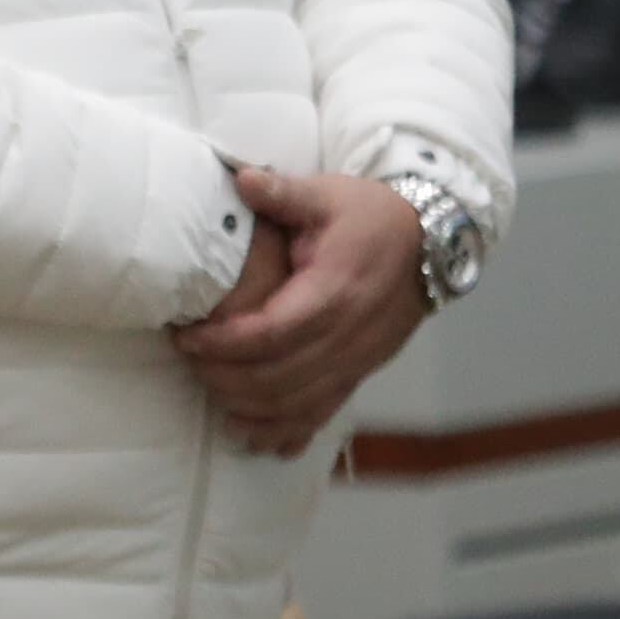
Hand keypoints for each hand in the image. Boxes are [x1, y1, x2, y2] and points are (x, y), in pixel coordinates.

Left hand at [176, 169, 429, 455]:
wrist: (434, 240)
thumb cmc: (372, 214)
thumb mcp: (329, 194)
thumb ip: (283, 192)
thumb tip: (241, 178)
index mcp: (335, 290)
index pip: (271, 334)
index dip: (223, 344)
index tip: (185, 337)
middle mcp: (350, 334)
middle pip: (280, 378)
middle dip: (225, 378)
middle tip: (188, 362)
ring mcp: (360, 358)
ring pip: (300, 404)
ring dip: (250, 409)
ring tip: (210, 395)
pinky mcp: (364, 371)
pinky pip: (325, 413)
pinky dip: (288, 432)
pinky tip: (256, 440)